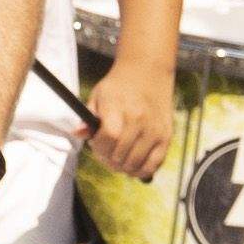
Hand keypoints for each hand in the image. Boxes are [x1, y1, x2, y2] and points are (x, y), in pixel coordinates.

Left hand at [88, 48, 178, 181]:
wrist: (148, 72)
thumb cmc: (119, 86)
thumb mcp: (99, 95)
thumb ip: (88, 117)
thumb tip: (78, 134)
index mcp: (120, 107)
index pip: (109, 137)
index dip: (99, 147)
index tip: (96, 143)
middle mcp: (139, 119)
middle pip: (120, 154)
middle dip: (107, 159)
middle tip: (104, 154)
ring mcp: (154, 129)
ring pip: (135, 163)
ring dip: (122, 167)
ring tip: (117, 159)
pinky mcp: (166, 136)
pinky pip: (153, 164)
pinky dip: (141, 171)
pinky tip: (132, 165)